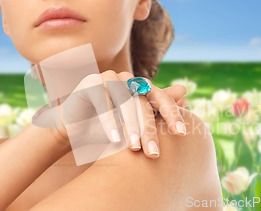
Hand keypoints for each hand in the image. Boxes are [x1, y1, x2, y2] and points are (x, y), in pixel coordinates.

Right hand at [41, 70, 186, 159]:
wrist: (74, 126)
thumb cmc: (109, 125)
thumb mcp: (135, 121)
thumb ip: (158, 107)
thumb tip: (186, 92)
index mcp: (140, 85)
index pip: (161, 98)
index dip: (172, 114)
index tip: (182, 134)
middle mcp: (126, 78)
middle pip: (143, 104)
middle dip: (149, 130)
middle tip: (154, 154)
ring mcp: (108, 77)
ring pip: (124, 103)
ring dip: (130, 127)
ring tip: (135, 148)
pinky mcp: (90, 83)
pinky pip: (102, 102)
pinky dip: (109, 122)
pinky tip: (115, 140)